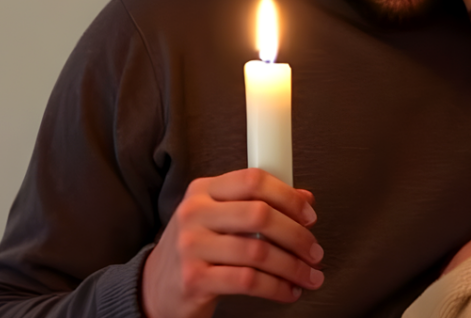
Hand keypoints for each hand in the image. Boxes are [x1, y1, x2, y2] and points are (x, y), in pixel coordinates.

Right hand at [141, 168, 323, 317]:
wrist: (155, 288)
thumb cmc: (196, 250)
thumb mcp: (220, 219)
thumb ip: (258, 204)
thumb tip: (305, 199)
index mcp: (203, 190)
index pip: (253, 180)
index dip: (288, 196)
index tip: (309, 216)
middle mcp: (194, 213)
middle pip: (260, 214)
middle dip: (297, 235)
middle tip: (314, 251)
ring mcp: (191, 246)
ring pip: (258, 252)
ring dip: (293, 267)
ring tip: (308, 276)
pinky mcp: (193, 279)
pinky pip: (248, 281)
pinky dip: (276, 288)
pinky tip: (287, 291)